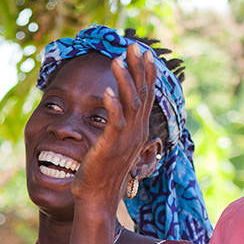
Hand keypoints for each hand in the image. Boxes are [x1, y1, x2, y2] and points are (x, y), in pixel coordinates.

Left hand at [70, 42, 157, 207]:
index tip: (143, 52)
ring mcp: (125, 140)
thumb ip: (119, 125)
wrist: (97, 198)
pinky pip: (114, 123)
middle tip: (136, 45)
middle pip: (142, 94)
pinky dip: (113, 106)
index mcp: (137, 130)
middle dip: (139, 68)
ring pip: (130, 104)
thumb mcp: (114, 143)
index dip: (146, 73)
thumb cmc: (101, 171)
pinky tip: (107, 91)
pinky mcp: (110, 147)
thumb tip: (118, 109)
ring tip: (117, 59)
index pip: (145, 96)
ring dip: (125, 80)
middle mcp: (136, 132)